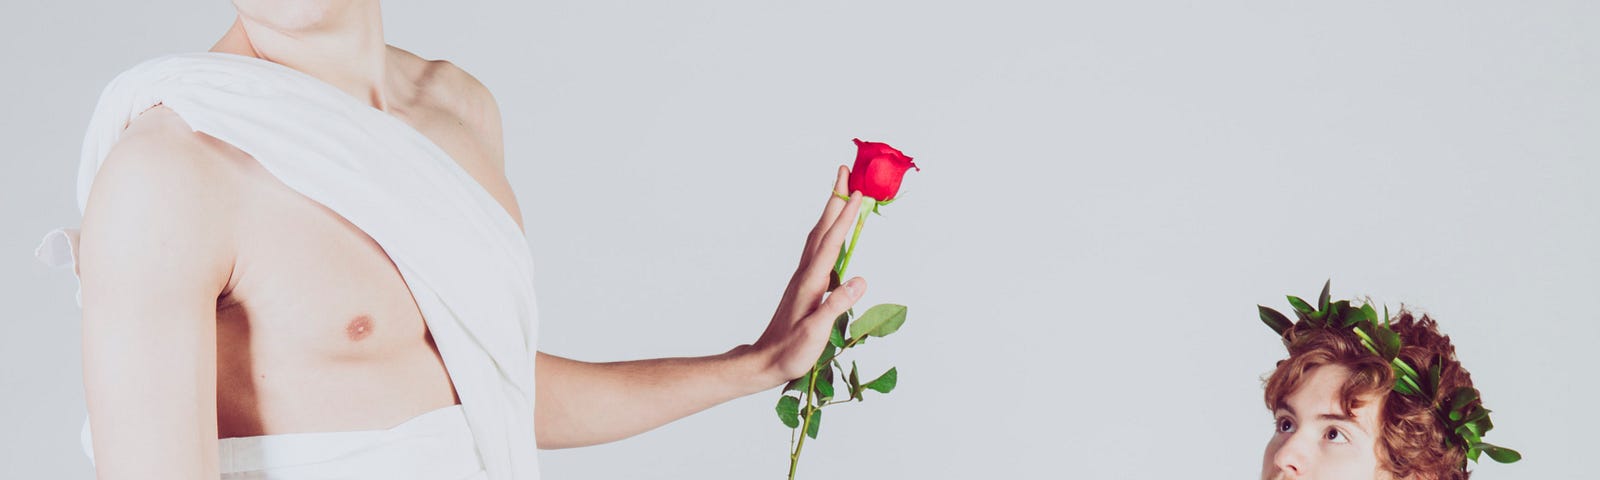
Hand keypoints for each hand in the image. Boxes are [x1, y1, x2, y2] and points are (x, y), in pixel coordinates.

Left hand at [746, 166, 866, 388]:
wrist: (764, 362)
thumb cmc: (791, 352)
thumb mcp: (816, 333)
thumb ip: (836, 305)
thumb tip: (860, 279)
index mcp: (811, 281)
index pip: (832, 242)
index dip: (845, 217)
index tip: (858, 193)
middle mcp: (805, 273)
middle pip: (822, 229)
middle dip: (835, 199)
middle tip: (845, 172)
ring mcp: (803, 278)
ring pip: (818, 236)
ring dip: (830, 212)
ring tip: (842, 193)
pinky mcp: (804, 285)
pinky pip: (818, 248)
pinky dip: (828, 231)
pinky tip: (832, 234)